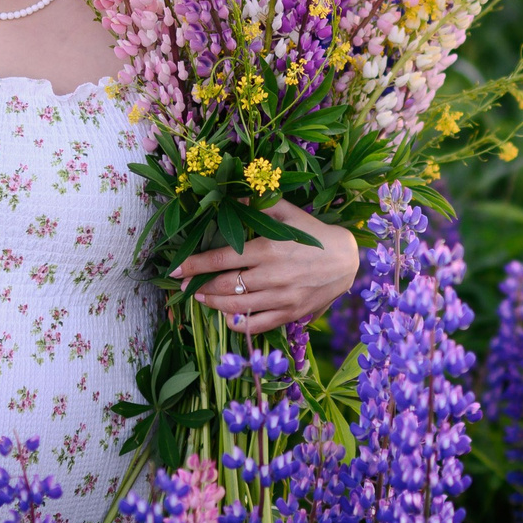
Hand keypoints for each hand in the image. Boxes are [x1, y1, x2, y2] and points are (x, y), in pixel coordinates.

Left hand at [172, 200, 361, 335]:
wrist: (346, 260)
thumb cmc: (313, 233)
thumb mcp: (287, 212)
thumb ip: (257, 205)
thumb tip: (228, 197)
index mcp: (268, 248)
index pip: (221, 259)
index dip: (195, 265)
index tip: (176, 268)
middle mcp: (272, 276)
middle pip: (224, 286)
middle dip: (199, 286)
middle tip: (185, 285)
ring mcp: (281, 298)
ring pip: (236, 308)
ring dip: (213, 304)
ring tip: (201, 298)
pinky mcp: (290, 314)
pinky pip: (257, 325)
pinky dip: (238, 323)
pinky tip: (227, 317)